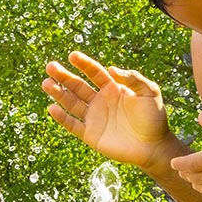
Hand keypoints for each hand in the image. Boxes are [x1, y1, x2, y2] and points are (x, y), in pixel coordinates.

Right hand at [43, 51, 172, 168]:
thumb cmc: (154, 117)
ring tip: (46, 83)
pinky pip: (73, 125)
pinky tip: (52, 108)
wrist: (154, 145)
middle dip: (64, 76)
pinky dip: (62, 117)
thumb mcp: (149, 92)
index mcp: (113, 88)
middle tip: (50, 66)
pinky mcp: (90, 135)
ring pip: (72, 103)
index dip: (83, 64)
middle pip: (78, 86)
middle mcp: (100, 101)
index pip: (94, 73)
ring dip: (58, 93)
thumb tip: (110, 69)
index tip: (72, 56)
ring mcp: (94, 117)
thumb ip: (133, 78)